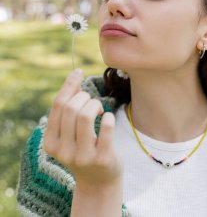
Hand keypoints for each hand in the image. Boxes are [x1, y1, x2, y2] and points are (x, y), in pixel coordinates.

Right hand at [43, 69, 122, 192]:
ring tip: (98, 110)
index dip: (70, 85)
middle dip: (85, 97)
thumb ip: (68, 108)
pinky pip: (106, 127)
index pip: (58, 105)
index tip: (79, 72)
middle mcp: (63, 151)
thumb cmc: (83, 149)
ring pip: (85, 115)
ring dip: (95, 104)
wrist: (98, 182)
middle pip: (71, 108)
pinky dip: (108, 117)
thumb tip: (75, 77)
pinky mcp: (102, 159)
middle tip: (91, 101)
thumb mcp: (68, 133)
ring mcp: (82, 156)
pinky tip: (107, 119)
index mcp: (50, 142)